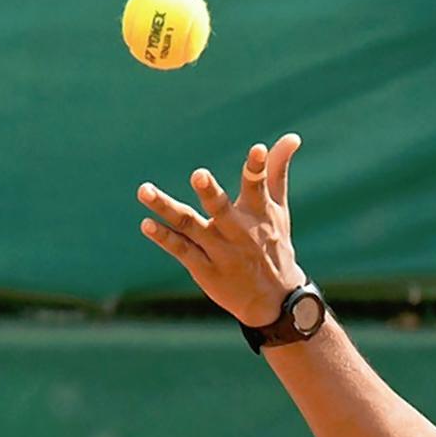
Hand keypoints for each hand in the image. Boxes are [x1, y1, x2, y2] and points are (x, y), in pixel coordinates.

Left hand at [137, 133, 306, 326]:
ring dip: (167, 208)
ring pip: (190, 226)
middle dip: (210, 193)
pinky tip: (147, 224)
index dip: (257, 167)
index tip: (258, 148)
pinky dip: (164, 238)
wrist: (274, 300)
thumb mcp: (278, 209)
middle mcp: (239, 232)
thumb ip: (277, 171)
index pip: (258, 187)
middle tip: (199, 174)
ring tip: (144, 190)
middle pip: (220, 208)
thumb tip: (291, 136)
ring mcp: (220, 251)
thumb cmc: (274, 245)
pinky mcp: (204, 269)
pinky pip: (182, 250)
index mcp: (260, 215)